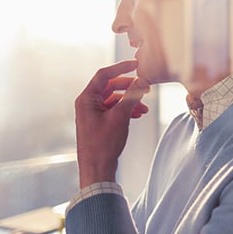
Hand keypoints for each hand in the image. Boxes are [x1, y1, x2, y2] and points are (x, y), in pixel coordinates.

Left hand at [74, 59, 149, 187]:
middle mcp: (87, 104)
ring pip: (114, 99)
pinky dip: (126, 109)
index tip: (136, 64)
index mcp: (87, 99)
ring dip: (130, 100)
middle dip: (129, 87)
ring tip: (145, 107)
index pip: (104, 75)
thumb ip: (131, 96)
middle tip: (145, 87)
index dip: (121, 67)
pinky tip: (138, 114)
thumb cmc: (104, 144)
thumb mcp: (120, 116)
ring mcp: (92, 114)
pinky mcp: (99, 123)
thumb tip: (141, 81)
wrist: (97, 169)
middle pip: (110, 86)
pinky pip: (114, 109)